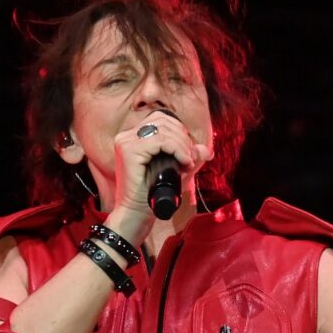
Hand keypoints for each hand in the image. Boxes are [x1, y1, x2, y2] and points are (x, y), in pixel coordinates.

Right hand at [108, 110, 211, 237]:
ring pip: (163, 130)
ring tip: (187, 162)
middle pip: (164, 122)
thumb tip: (206, 150)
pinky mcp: (128, 150)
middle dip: (183, 139)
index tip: (188, 153)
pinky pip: (160, 141)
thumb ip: (190, 157)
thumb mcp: (176, 171)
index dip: (180, 132)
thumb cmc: (153, 194)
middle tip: (190, 159)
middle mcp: (127, 136)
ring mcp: (125, 142)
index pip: (162, 120)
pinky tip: (183, 163)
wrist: (137, 213)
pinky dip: (177, 150)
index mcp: (134, 137)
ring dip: (182, 145)